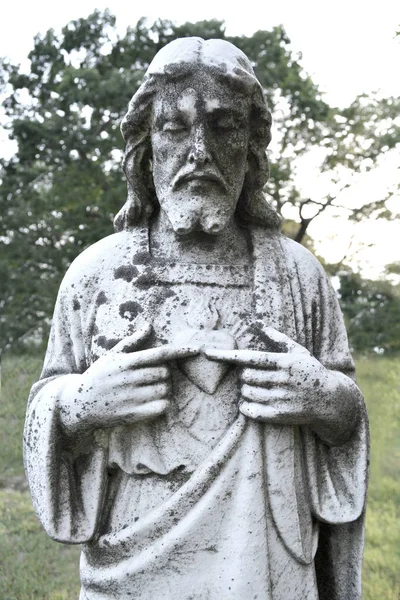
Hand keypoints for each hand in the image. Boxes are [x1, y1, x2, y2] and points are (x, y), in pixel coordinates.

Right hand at [58, 323, 199, 436]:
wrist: (78, 404)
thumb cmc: (98, 376)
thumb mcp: (112, 355)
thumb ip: (133, 342)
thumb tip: (149, 325)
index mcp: (126, 362)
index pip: (159, 354)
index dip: (180, 351)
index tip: (197, 349)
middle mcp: (129, 378)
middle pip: (165, 373)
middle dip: (164, 374)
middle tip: (154, 377)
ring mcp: (131, 397)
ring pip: (164, 390)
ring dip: (163, 389)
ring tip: (151, 389)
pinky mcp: (132, 413)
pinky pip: (161, 407)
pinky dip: (163, 403)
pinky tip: (154, 401)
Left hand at [204, 327, 361, 444]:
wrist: (330, 400)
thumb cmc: (310, 370)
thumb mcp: (297, 351)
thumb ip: (275, 337)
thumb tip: (256, 321)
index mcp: (284, 362)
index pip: (249, 357)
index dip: (226, 356)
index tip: (208, 353)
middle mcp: (282, 380)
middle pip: (245, 376)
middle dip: (243, 376)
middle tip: (251, 376)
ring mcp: (281, 398)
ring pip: (246, 392)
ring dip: (244, 390)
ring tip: (254, 388)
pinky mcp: (280, 415)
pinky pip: (251, 411)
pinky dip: (245, 406)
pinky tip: (250, 401)